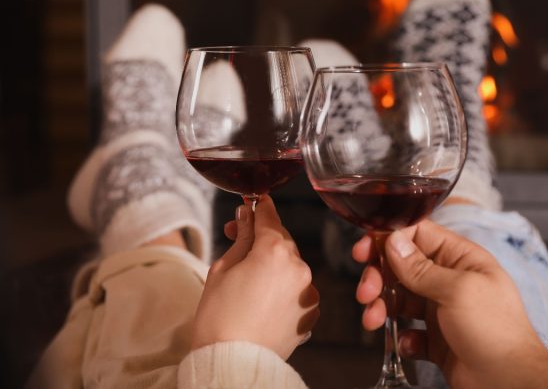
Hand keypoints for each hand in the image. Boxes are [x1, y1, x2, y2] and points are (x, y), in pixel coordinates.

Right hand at [191, 196, 319, 359]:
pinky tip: (263, 297)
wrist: (232, 362)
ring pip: (291, 264)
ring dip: (274, 263)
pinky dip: (285, 287)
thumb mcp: (222, 269)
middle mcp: (299, 267)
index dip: (259, 207)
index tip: (253, 201)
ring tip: (249, 277)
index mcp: (275, 251)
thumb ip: (241, 238)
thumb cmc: (219, 316)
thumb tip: (247, 215)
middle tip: (237, 238)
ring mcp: (308, 291)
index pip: (269, 217)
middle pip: (282, 240)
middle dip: (262, 237)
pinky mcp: (311, 312)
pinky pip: (298, 288)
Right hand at [353, 220, 547, 388]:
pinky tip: (408, 343)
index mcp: (459, 259)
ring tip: (372, 321)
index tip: (364, 251)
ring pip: (400, 299)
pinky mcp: (436, 338)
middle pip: (401, 267)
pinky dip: (401, 336)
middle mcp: (448, 280)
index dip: (388, 240)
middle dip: (378, 277)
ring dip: (381, 306)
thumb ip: (420, 268)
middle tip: (365, 293)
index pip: (417, 235)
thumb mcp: (456, 291)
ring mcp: (441, 310)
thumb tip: (392, 241)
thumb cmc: (495, 331)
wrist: (511, 384)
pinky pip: (408, 330)